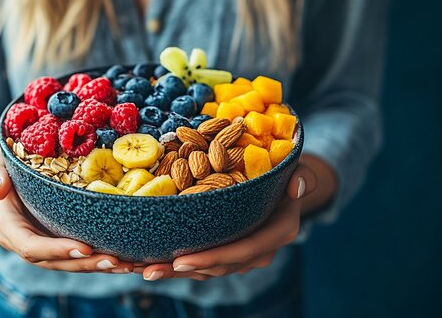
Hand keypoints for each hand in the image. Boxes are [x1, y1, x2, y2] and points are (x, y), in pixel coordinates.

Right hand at [0, 148, 133, 273]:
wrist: (13, 174)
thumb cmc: (6, 164)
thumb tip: (0, 189)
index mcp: (10, 229)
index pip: (31, 247)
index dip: (56, 250)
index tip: (83, 247)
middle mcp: (28, 244)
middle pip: (56, 263)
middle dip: (85, 264)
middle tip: (114, 260)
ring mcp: (47, 248)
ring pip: (72, 265)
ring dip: (99, 266)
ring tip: (126, 265)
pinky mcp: (63, 244)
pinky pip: (82, 257)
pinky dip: (103, 259)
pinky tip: (127, 261)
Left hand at [138, 154, 333, 280]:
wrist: (287, 188)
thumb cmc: (288, 173)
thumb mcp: (298, 170)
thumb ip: (301, 177)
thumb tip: (296, 186)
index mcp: (277, 233)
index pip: (242, 250)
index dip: (212, 258)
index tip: (182, 261)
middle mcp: (259, 251)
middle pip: (218, 266)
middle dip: (183, 269)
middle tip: (150, 269)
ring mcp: (241, 255)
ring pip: (205, 269)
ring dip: (172, 270)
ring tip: (140, 269)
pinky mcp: (225, 252)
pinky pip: (199, 261)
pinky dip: (173, 263)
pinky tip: (145, 262)